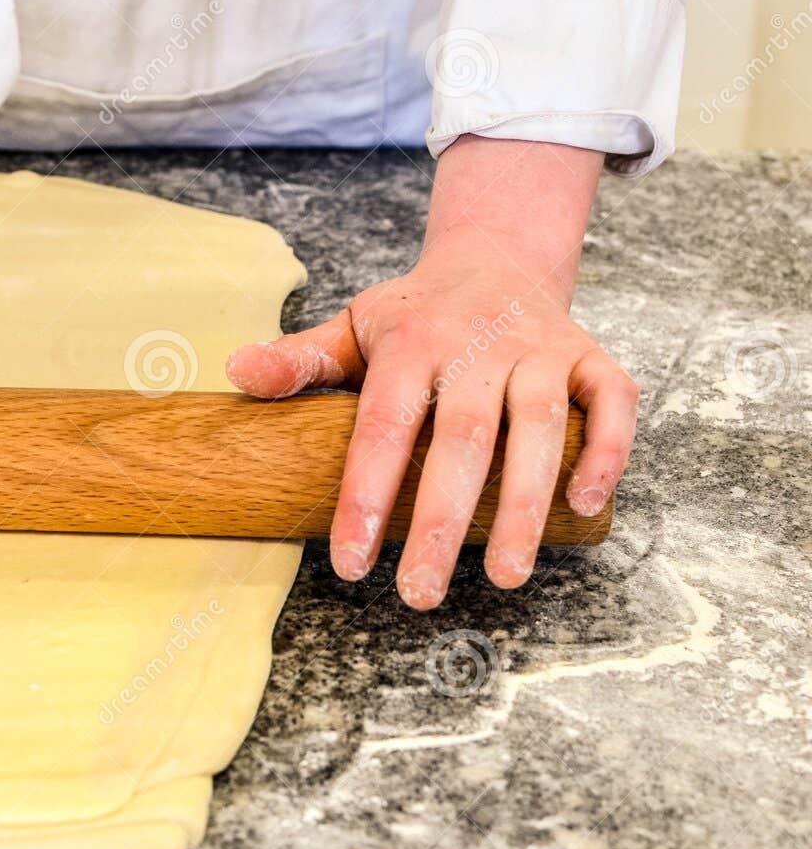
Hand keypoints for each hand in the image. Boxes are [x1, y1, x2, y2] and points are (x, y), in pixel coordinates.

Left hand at [225, 137, 636, 608]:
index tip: (352, 563)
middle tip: (421, 594)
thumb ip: (299, 359)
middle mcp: (480, 343)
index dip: (367, 495)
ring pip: (540, 428)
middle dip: (443, 522)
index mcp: (413, 340)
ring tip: (506, 577)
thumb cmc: (415, 312)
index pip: (385, 425)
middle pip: (464, 439)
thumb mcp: (352, 326)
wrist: (496, 254)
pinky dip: (608, 451)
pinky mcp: (591, 357)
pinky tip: (585, 506)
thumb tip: (234, 370)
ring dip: (526, 505)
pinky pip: (613, 402)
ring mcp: (541, 349)